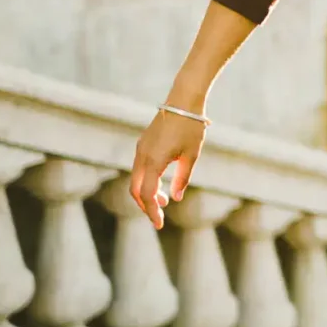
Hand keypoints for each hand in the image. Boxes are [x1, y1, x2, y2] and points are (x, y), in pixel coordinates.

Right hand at [129, 108, 206, 228]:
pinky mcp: (143, 144)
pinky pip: (139, 168)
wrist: (183, 101)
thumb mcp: (191, 155)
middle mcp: (142, 156)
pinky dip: (146, 180)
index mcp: (153, 161)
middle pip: (135, 190)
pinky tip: (159, 185)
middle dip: (145, 205)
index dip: (151, 212)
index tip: (159, 225)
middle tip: (159, 217)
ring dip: (146, 193)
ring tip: (163, 202)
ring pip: (136, 179)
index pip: (147, 194)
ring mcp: (140, 149)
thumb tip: (175, 198)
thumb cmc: (191, 128)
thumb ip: (182, 178)